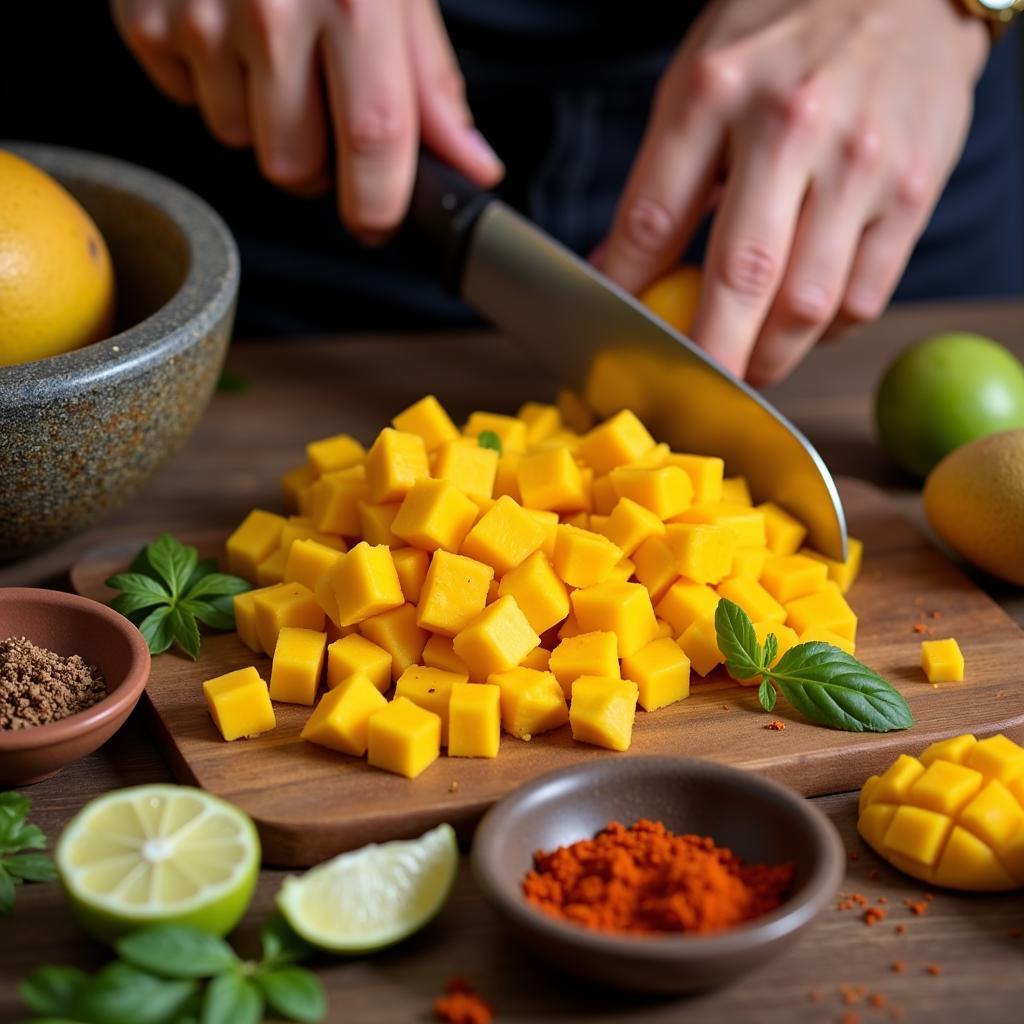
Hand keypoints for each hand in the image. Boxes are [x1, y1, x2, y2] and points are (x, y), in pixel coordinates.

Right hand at [111, 0, 502, 240]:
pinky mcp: (146, 16)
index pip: (374, 143)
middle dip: (316, 164)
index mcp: (354, 3)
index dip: (378, 205)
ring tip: (272, 49)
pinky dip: (209, 82)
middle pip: (293, 167)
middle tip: (322, 112)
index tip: (378, 222)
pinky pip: (185, 99)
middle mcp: (273, 11)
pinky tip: (227, 31)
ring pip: (236, 139)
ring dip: (260, 119)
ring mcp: (201, 15)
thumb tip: (469, 164)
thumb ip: (431, 83)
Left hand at [601, 0, 987, 384]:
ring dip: (769, 357)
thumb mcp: (699, 79)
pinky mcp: (913, 192)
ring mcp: (861, 162)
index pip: (651, 222)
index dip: (626, 295)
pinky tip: (802, 325)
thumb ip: (661, 178)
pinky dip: (826, 332)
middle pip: (739, 277)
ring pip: (807, 304)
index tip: (616, 333)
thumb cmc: (785, 37)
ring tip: (746, 367)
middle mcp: (792, 125)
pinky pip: (863, 297)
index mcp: (716, 92)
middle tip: (689, 392)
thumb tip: (617, 271)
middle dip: (708, 355)